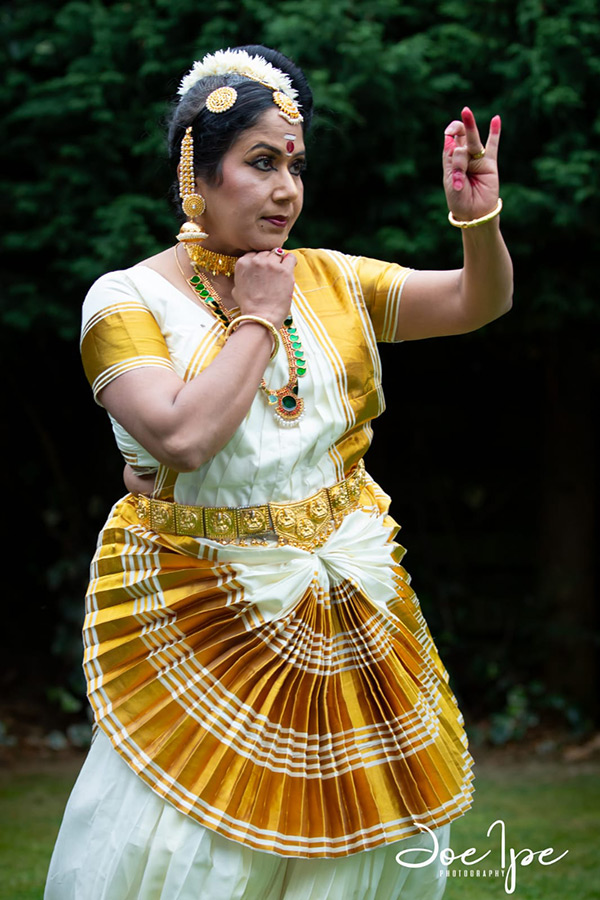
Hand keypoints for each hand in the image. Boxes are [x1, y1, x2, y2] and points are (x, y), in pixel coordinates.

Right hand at [232, 249, 296, 329]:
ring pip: (278, 254)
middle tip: (272, 273)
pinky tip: (290, 267)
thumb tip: (247, 274)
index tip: (263, 268)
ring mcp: (271, 264)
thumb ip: (241, 277)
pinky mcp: (284, 270)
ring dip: (279, 261)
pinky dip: (291, 261)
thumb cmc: (249, 307)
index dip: (259, 261)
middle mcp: (256, 260)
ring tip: (281, 272)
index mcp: (242, 263)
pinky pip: (290, 258)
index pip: (254, 253)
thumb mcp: (236, 290)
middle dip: (269, 261)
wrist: (261, 317)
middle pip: (266, 252)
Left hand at [443, 107, 500, 221]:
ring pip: (474, 141)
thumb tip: (455, 143)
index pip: (450, 142)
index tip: (448, 136)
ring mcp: (477, 160)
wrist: (474, 215)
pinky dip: (495, 133)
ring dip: (470, 127)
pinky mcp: (490, 164)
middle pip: (461, 137)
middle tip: (455, 126)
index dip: (449, 136)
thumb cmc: (459, 201)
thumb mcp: (452, 182)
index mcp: (451, 162)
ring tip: (466, 111)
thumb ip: (454, 163)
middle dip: (458, 129)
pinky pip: (493, 146)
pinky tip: (496, 120)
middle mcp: (464, 158)